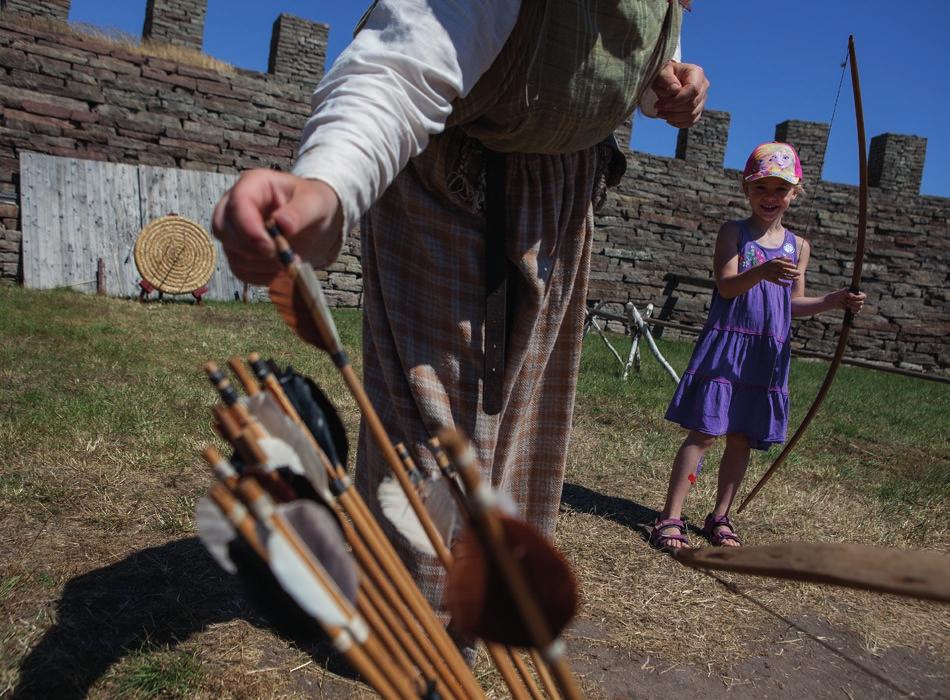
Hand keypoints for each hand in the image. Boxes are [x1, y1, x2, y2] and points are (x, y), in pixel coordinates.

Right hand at [211, 169, 342, 284]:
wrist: (316, 222)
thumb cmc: (313, 204)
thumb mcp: (315, 202)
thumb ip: (300, 211)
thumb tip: (282, 224)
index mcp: (254, 185)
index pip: (238, 203)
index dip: (249, 228)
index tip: (270, 247)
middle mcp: (236, 206)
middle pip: (223, 230)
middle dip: (252, 249)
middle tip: (281, 256)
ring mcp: (235, 230)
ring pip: (232, 253)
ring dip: (261, 265)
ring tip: (288, 260)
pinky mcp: (239, 252)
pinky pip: (240, 270)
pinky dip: (261, 276)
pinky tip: (280, 271)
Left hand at [651, 61, 708, 127]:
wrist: (665, 81)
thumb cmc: (664, 74)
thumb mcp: (662, 72)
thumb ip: (667, 79)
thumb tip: (675, 90)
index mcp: (696, 73)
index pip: (693, 89)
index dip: (678, 99)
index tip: (662, 103)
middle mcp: (703, 86)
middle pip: (692, 104)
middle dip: (673, 109)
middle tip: (657, 107)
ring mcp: (702, 99)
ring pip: (691, 115)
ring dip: (673, 117)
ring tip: (660, 113)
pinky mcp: (698, 110)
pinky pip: (691, 122)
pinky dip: (678, 123)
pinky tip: (667, 119)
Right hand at [756, 256, 799, 285]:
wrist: (760, 271)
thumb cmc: (770, 264)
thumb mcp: (775, 259)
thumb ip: (783, 258)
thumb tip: (791, 260)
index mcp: (775, 263)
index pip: (784, 264)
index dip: (790, 266)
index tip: (796, 267)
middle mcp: (775, 269)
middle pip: (785, 271)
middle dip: (793, 272)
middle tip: (799, 273)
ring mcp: (774, 275)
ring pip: (784, 277)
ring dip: (791, 278)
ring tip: (797, 278)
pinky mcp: (772, 280)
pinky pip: (779, 283)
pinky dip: (784, 284)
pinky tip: (789, 285)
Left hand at [830, 288, 866, 313]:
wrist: (834, 301)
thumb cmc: (839, 294)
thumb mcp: (843, 291)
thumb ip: (849, 292)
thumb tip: (853, 297)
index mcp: (857, 293)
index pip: (863, 296)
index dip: (859, 298)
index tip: (851, 298)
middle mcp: (858, 299)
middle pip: (862, 302)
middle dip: (854, 303)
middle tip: (848, 301)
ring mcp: (856, 304)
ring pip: (860, 307)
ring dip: (853, 307)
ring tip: (847, 305)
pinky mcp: (853, 309)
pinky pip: (857, 311)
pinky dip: (854, 311)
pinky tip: (850, 310)